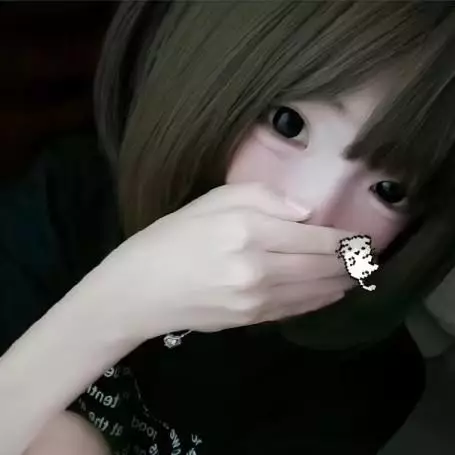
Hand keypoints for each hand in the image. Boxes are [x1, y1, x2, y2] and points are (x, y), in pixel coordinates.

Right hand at [85, 183, 356, 341]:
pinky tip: (330, 295)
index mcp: (247, 230)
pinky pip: (295, 310)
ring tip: (358, 276)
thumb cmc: (168, 238)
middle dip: (350, 263)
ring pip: (313, 291)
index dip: (344, 239)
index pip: (314, 237)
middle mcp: (258, 267)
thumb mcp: (209, 200)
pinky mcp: (249, 320)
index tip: (362, 237)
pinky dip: (318, 301)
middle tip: (368, 257)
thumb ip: (260, 197)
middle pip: (320, 266)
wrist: (137, 292)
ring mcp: (255, 299)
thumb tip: (304, 211)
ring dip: (340, 284)